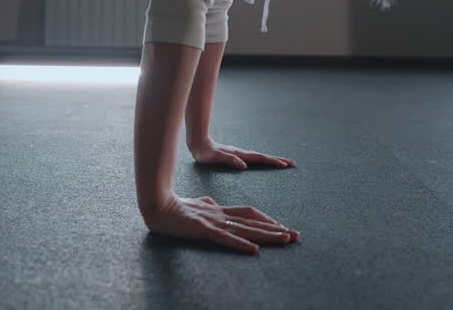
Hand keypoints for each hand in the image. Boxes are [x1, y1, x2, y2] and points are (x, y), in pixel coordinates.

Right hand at [143, 195, 299, 253]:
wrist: (157, 206)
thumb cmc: (173, 207)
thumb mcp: (194, 205)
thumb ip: (205, 204)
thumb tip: (211, 201)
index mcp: (219, 210)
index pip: (248, 213)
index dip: (266, 220)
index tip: (282, 226)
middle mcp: (220, 214)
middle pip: (254, 222)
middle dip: (276, 229)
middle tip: (296, 235)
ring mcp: (213, 222)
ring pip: (246, 230)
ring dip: (267, 236)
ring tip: (285, 240)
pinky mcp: (203, 230)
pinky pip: (226, 239)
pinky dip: (241, 245)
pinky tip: (254, 250)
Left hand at [189, 139, 294, 169]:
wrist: (198, 144)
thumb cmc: (205, 153)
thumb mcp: (216, 158)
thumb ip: (229, 160)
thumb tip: (244, 166)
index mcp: (239, 154)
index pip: (259, 158)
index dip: (272, 161)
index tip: (284, 164)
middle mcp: (242, 153)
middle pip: (263, 157)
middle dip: (277, 160)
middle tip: (292, 163)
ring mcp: (240, 154)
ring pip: (259, 157)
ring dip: (271, 160)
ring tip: (283, 163)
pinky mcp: (237, 156)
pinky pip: (253, 159)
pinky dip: (262, 160)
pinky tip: (264, 163)